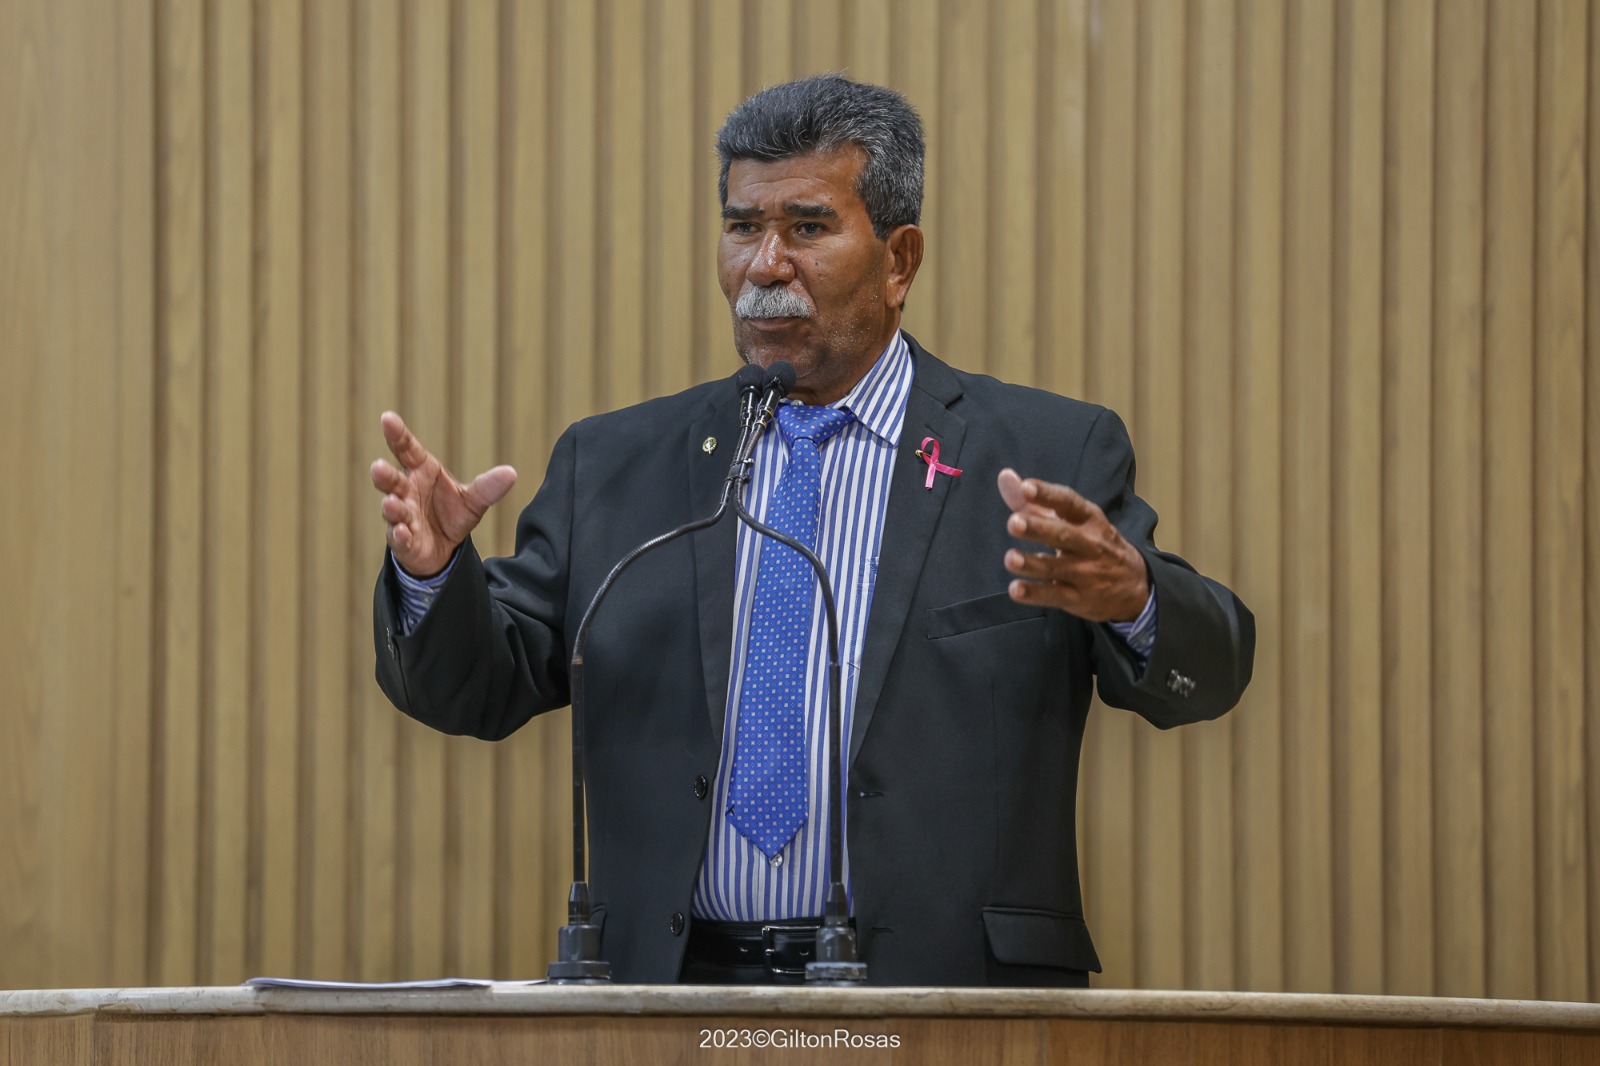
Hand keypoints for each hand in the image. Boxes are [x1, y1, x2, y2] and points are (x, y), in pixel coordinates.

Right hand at [370, 411, 517, 576]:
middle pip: (391, 480)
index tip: (387, 417)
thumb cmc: (452, 514)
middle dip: (384, 475)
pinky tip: (402, 531)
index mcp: (421, 472)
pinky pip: (399, 538)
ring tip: (392, 502)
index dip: (396, 434)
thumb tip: (511, 473)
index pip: (406, 449)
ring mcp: (402, 517)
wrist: (445, 548)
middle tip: (378, 466)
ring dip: (391, 506)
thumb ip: (487, 487)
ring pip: (392, 509)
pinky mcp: (404, 542)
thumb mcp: (474, 500)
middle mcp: (406, 492)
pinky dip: (400, 535)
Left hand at [998, 467, 1148, 622]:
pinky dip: (1035, 594)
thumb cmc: (1093, 543)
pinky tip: (1016, 589)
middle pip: (1063, 534)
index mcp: (1088, 518)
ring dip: (1032, 563)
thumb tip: (1005, 477)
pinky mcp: (1079, 598)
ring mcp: (1086, 573)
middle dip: (1038, 528)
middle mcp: (1090, 543)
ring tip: (1010, 558)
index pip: (1068, 502)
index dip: (1047, 494)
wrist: (1134, 586)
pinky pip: (1055, 596)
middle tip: (1013, 522)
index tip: (1026, 487)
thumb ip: (1035, 502)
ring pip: (1056, 567)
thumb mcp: (1073, 520)